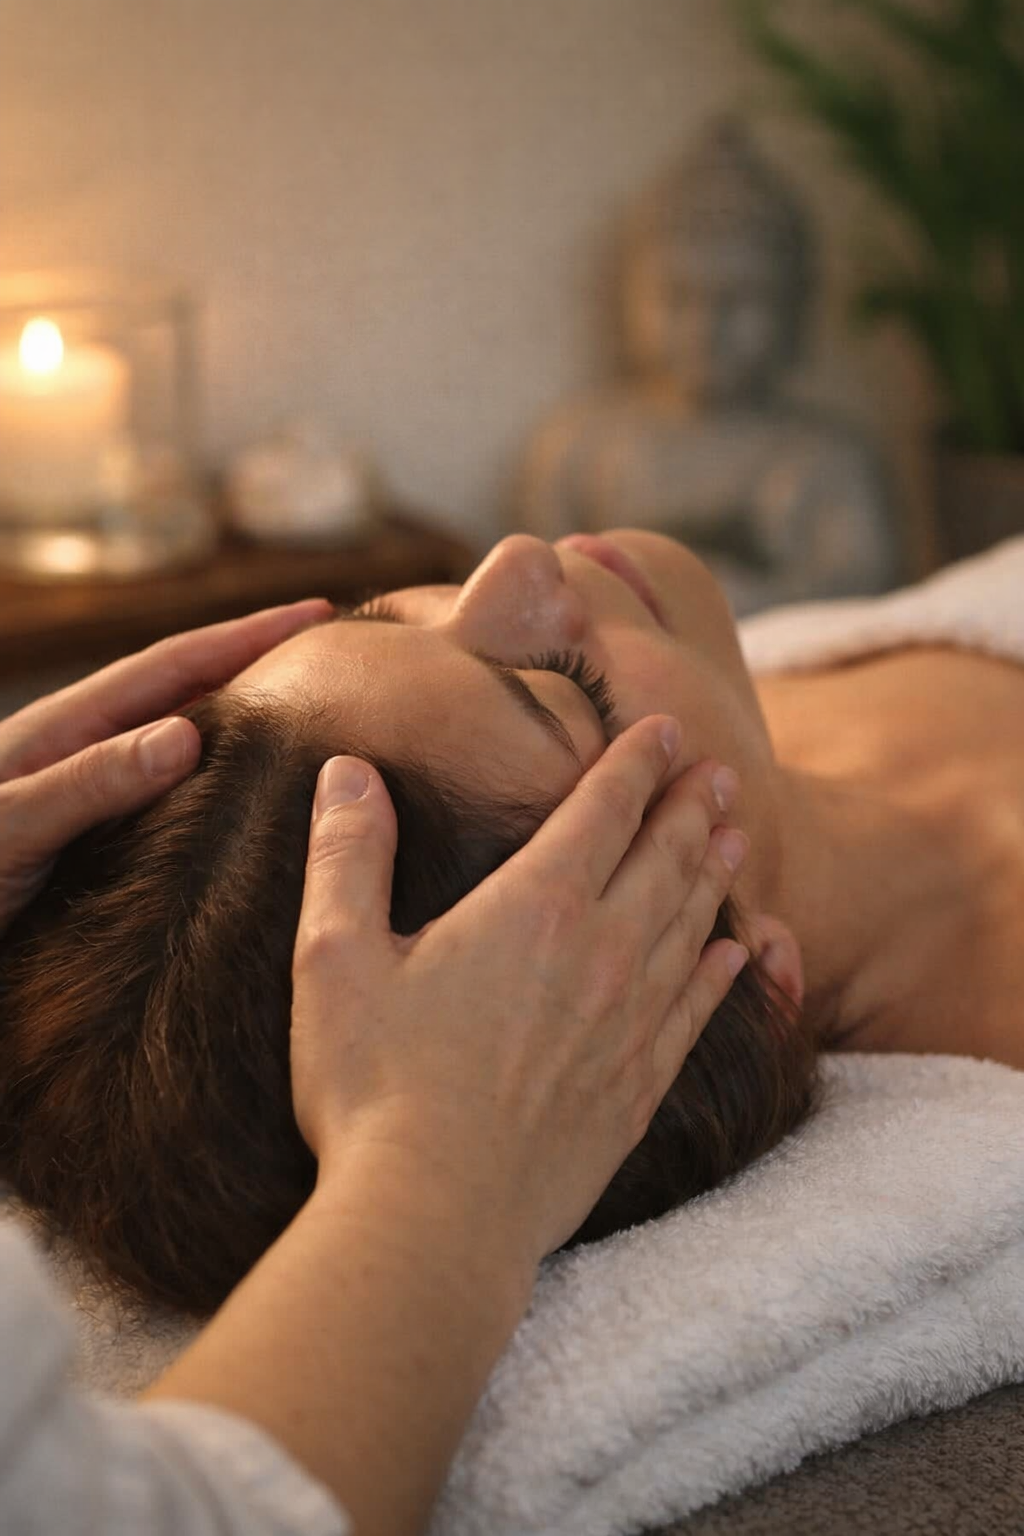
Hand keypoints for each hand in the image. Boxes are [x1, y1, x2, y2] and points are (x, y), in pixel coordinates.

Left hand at [0, 599, 331, 931]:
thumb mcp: (7, 828)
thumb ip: (86, 782)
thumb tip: (186, 733)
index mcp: (65, 732)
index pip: (174, 667)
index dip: (248, 637)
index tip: (318, 613)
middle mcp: (82, 755)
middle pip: (187, 692)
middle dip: (259, 665)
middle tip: (336, 654)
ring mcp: (88, 798)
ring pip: (182, 745)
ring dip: (245, 724)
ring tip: (310, 719)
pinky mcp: (92, 847)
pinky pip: (172, 802)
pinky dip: (218, 787)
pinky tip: (251, 807)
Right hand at [290, 717, 747, 1272]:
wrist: (435, 1220)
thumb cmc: (374, 1088)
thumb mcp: (334, 958)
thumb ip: (348, 856)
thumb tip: (348, 772)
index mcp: (536, 907)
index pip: (604, 811)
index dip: (637, 764)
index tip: (664, 730)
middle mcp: (602, 953)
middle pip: (664, 860)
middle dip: (691, 809)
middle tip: (720, 774)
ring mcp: (630, 1024)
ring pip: (690, 926)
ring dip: (715, 876)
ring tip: (738, 840)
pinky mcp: (638, 1089)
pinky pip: (698, 1012)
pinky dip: (723, 973)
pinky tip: (734, 953)